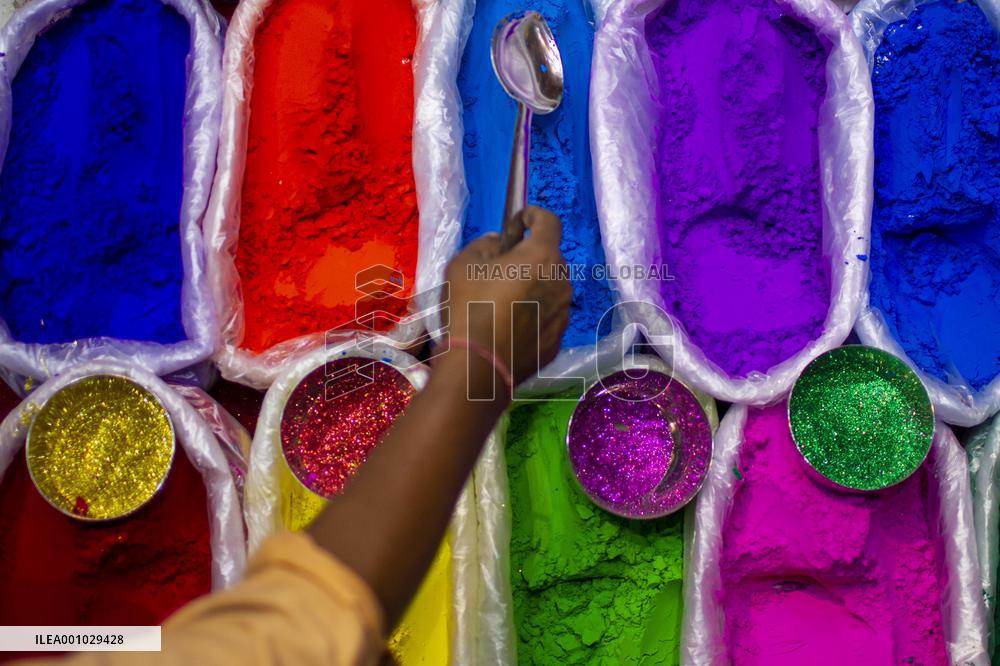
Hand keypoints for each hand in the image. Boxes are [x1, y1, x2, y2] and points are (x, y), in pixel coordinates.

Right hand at [445, 206, 571, 384]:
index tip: (519, 221)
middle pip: (549, 257)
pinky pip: (547, 316)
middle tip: (501, 268)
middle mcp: (561, 281)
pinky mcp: (557, 339)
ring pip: (550, 288)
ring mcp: (563, 312)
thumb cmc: (469, 308)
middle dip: (529, 256)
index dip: (533, 215)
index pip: (549, 221)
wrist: (478, 367)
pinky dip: (534, 313)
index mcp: (541, 256)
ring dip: (533, 286)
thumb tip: (498, 243)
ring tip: (504, 300)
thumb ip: (485, 244)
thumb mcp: (463, 264)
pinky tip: (509, 325)